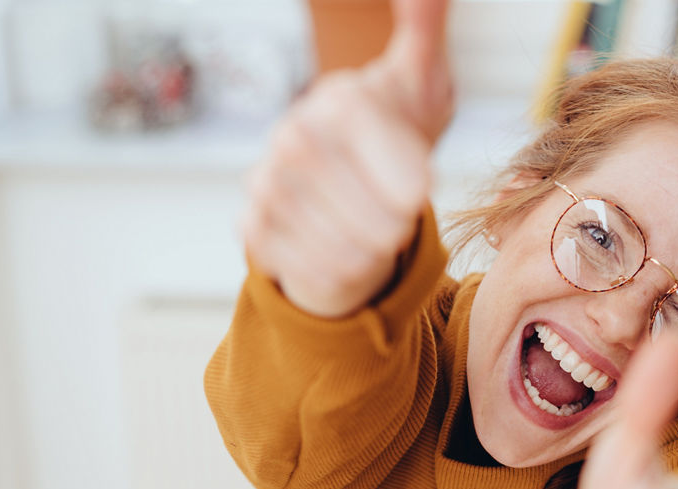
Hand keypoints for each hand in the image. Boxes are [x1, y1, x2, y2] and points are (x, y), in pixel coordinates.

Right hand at [241, 0, 454, 318]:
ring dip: (375, 250)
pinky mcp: (253, 228)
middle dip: (398, 224)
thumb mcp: (420, 79)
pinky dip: (345, 271)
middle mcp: (292, 138)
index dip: (411, 187)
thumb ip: (424, 27)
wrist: (343, 180)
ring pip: (352, 252)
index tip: (421, 189)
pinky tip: (344, 244)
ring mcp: (267, 184)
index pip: (395, 171)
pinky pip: (319, 272)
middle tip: (396, 209)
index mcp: (338, 102)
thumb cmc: (392, 129)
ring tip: (373, 225)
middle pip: (379, 220)